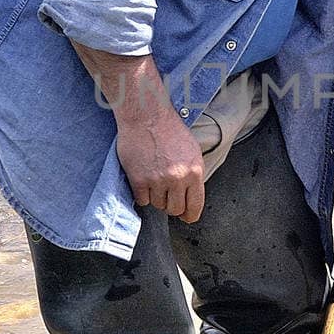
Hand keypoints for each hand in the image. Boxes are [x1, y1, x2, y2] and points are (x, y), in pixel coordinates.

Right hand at [73, 45, 205, 220]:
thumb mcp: (192, 152)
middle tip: (166, 194)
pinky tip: (143, 178)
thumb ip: (193, 175)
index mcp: (194, 172)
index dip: (190, 215)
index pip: (195, 206)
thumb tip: (192, 197)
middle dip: (171, 205)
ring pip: (157, 205)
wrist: (146, 116)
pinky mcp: (139, 180)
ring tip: (154, 179)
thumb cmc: (170, 130)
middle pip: (174, 209)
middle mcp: (177, 179)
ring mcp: (157, 180)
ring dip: (156, 196)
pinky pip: (142, 200)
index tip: (186, 217)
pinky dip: (142, 193)